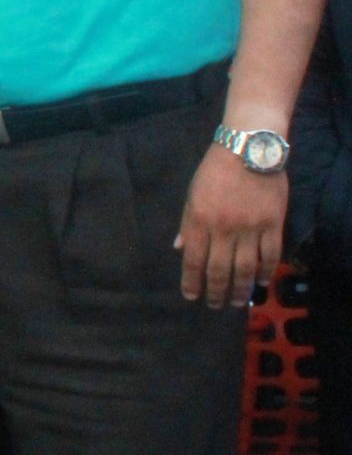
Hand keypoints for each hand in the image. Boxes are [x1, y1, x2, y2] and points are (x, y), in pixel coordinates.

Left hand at [175, 146, 287, 307]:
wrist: (248, 149)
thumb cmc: (215, 171)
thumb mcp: (192, 194)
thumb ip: (187, 224)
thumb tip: (180, 249)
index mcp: (200, 220)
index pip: (194, 260)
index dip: (192, 281)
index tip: (191, 296)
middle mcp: (224, 228)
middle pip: (220, 269)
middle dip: (216, 291)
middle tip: (215, 305)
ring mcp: (250, 228)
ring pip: (246, 268)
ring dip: (241, 288)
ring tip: (237, 302)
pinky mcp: (273, 224)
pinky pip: (270, 255)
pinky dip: (266, 272)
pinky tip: (261, 282)